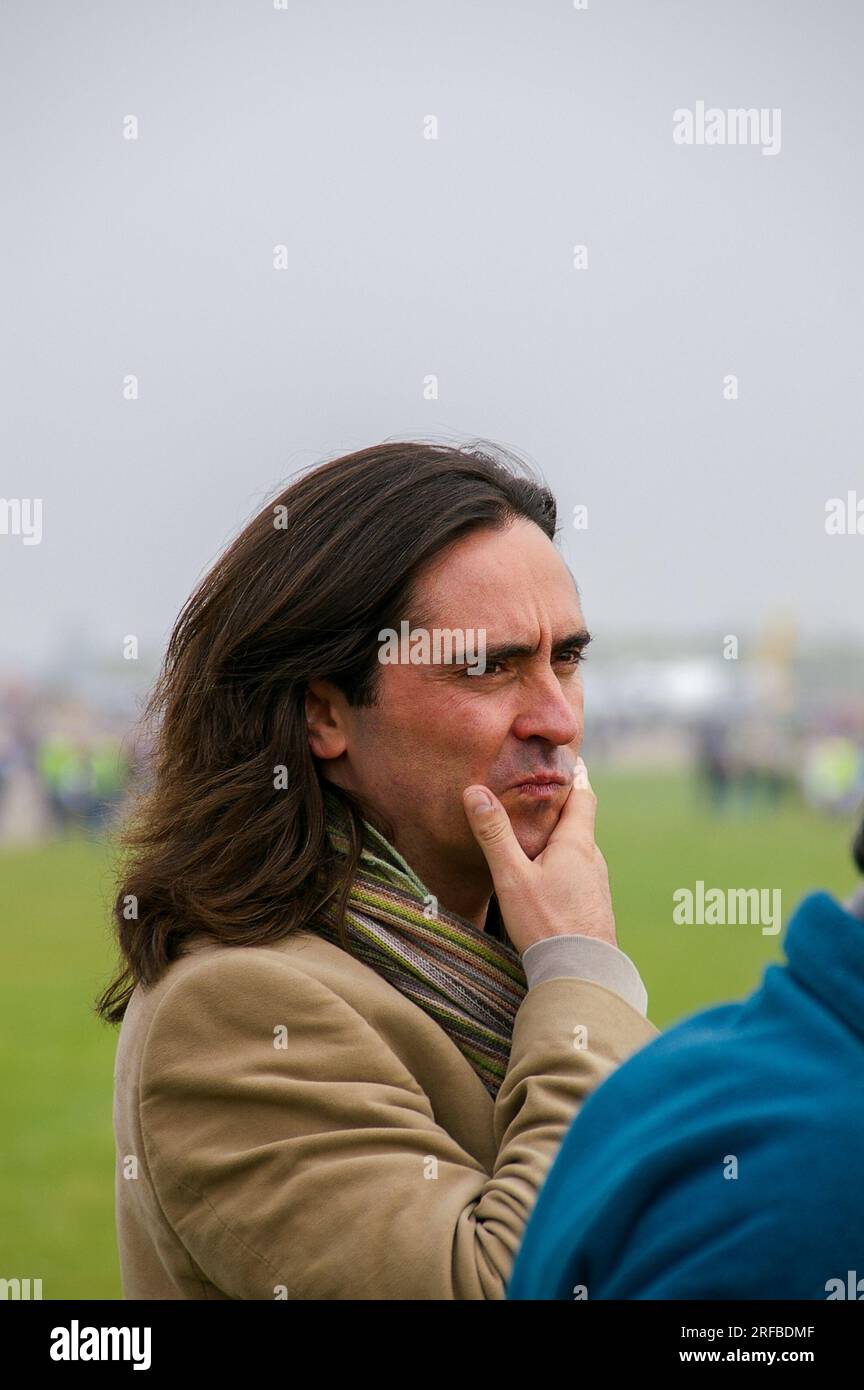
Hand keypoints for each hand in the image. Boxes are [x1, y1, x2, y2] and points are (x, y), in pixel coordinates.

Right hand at [462, 758, 616, 954]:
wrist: (582, 974)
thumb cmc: (546, 923)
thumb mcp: (511, 877)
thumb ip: (494, 835)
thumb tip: (474, 792)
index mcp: (576, 844)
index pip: (583, 796)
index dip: (575, 776)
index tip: (570, 759)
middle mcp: (592, 860)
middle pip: (581, 823)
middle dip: (566, 806)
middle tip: (547, 791)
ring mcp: (596, 886)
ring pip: (580, 852)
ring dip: (564, 839)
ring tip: (542, 834)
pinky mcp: (593, 908)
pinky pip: (580, 876)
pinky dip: (566, 865)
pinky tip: (549, 879)